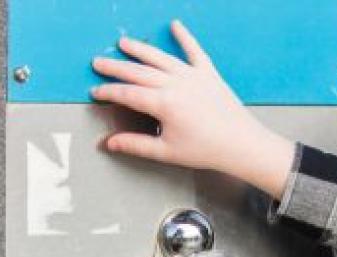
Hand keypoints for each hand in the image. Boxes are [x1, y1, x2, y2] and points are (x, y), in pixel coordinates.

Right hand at [91, 21, 295, 199]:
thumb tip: (109, 143)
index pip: (127, 94)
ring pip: (160, 58)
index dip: (109, 92)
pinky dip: (185, 37)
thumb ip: (136, 144)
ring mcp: (192, 76)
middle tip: (98, 63)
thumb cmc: (206, 150)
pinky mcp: (208, 73)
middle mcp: (176, 84)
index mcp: (164, 104)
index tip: (95, 92)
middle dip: (115, 67)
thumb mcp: (166, 152)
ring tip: (123, 43)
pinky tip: (176, 25)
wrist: (241, 144)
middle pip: (138, 72)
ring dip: (140, 49)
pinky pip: (194, 51)